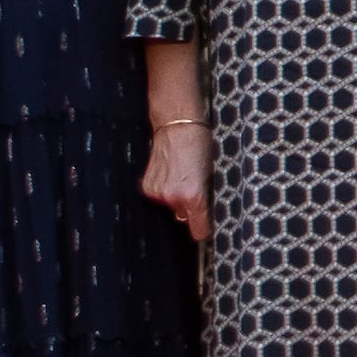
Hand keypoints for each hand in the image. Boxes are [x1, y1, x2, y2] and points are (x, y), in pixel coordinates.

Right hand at [142, 117, 209, 242]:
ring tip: (181, 177)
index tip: (204, 230)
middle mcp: (173, 197)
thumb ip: (205, 196)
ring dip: (175, 198)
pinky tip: (170, 174)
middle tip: (193, 190)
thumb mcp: (210, 174)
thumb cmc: (199, 145)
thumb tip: (203, 212)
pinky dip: (164, 190)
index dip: (203, 229)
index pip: (198, 228)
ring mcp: (158, 193)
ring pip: (170, 206)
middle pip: (184, 217)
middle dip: (189, 208)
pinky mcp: (147, 187)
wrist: (177, 126)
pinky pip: (158, 197)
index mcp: (194, 195)